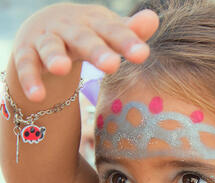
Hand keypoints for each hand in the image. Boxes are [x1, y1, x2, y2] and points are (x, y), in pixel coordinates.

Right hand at [12, 2, 158, 101]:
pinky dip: (30, 79)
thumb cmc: (86, 33)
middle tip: (111, 65)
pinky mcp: (27, 53)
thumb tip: (153, 19)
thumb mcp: (106, 31)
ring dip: (55, 57)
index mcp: (94, 23)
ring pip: (50, 47)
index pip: (112, 31)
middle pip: (83, 38)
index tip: (142, 54)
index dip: (126, 41)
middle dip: (96, 50)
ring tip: (61, 69)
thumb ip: (128, 31)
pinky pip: (26, 65)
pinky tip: (36, 96)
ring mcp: (47, 40)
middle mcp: (70, 28)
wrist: (45, 27)